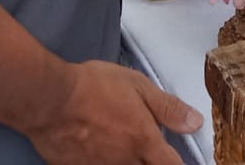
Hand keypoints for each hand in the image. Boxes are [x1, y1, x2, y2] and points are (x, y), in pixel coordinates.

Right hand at [24, 61, 201, 164]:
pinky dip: (102, 160)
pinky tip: (97, 145)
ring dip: (126, 159)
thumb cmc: (92, 87)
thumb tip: (194, 122)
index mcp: (143, 141)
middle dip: (150, 160)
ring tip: (116, 138)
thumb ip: (168, 108)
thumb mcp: (138, 86)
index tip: (175, 158)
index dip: (178, 163)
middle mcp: (124, 162)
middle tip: (140, 142)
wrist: (50, 100)